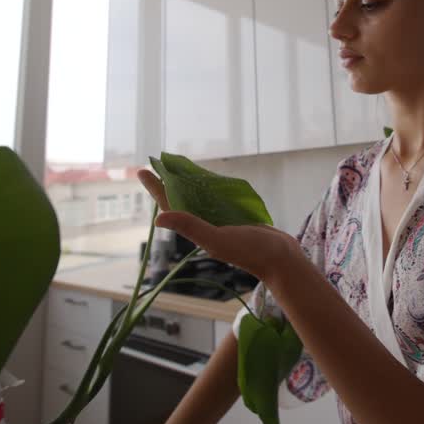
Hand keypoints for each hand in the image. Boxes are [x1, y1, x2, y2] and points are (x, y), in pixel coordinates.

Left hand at [137, 169, 300, 284]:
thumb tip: (158, 219)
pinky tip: (210, 180)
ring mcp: (221, 223)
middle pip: (181, 200)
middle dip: (169, 183)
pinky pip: (218, 201)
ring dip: (189, 185)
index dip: (156, 188)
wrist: (281, 259)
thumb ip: (191, 227)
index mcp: (197, 230)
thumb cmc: (251, 251)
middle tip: (160, 163)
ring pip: (199, 200)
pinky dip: (211, 189)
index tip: (142, 170)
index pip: (170, 205)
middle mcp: (206, 226)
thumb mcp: (218, 238)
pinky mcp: (236, 220)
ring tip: (180, 168)